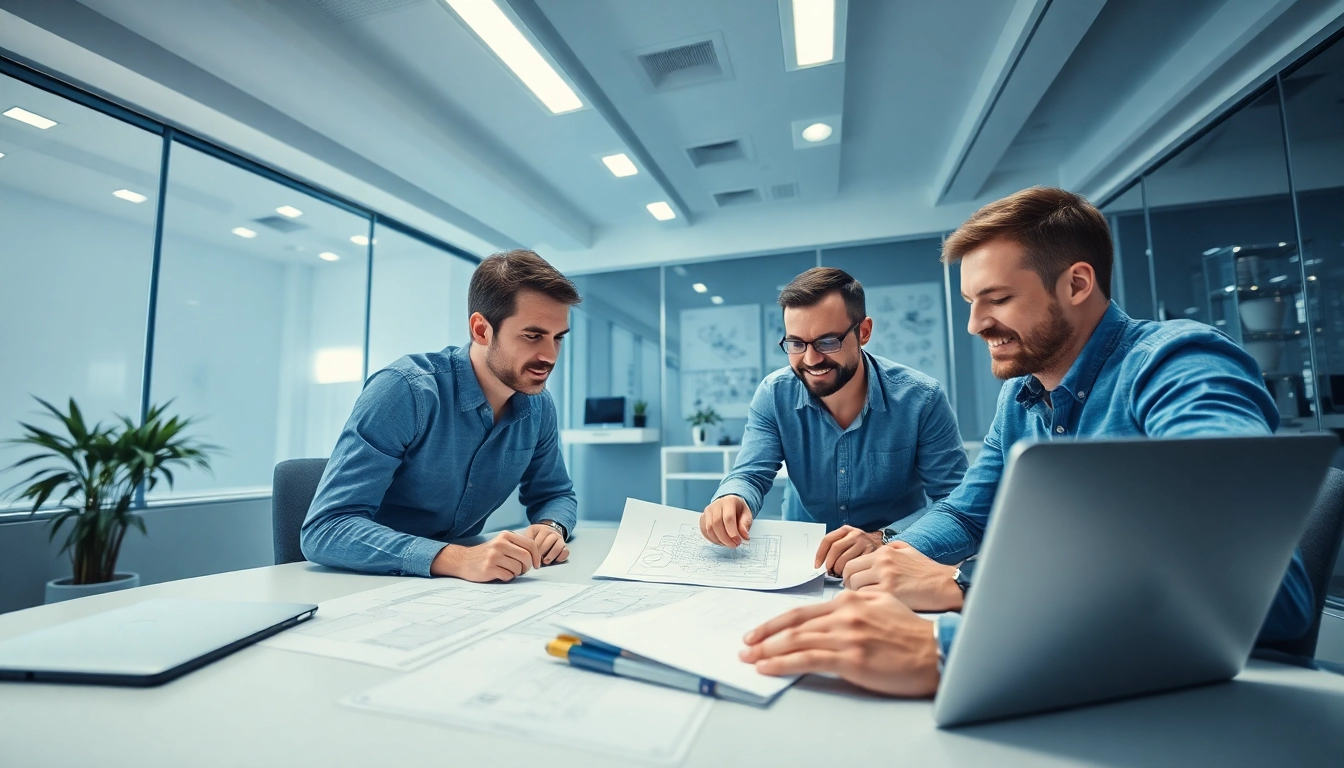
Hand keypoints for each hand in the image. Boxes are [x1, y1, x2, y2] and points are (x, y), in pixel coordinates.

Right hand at [430, 530, 539, 581]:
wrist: (463, 560)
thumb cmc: (487, 554)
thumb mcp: (501, 543)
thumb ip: (517, 546)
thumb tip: (537, 557)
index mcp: (505, 536)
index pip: (530, 545)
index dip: (537, 556)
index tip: (536, 565)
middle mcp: (500, 544)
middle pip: (526, 557)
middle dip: (527, 567)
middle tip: (522, 570)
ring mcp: (494, 556)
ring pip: (518, 568)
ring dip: (516, 573)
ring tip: (508, 571)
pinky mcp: (489, 568)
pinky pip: (508, 576)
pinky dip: (507, 578)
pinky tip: (500, 574)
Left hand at [523, 522, 569, 564]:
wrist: (549, 529)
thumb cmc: (537, 536)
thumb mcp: (529, 534)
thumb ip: (525, 540)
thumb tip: (521, 551)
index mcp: (540, 529)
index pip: (536, 541)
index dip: (532, 552)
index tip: (529, 559)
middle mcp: (551, 532)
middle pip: (546, 544)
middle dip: (540, 554)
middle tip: (536, 563)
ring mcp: (559, 538)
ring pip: (557, 547)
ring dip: (551, 556)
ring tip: (545, 562)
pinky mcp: (565, 545)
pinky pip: (566, 551)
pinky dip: (561, 557)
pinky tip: (555, 560)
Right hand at [699, 495, 752, 547]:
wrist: (729, 504)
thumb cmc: (738, 510)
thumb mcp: (747, 515)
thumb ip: (745, 525)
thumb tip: (744, 536)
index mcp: (729, 502)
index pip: (728, 518)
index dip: (732, 532)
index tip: (737, 541)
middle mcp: (715, 505)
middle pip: (716, 524)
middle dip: (725, 538)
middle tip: (733, 545)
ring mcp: (707, 512)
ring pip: (709, 529)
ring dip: (719, 540)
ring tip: (728, 544)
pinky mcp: (703, 518)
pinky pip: (705, 532)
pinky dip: (712, 540)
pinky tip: (721, 542)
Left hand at [739, 590, 939, 697]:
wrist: (935, 651)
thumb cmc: (911, 632)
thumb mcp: (881, 604)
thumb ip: (854, 604)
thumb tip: (830, 613)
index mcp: (849, 600)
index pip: (801, 611)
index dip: (775, 622)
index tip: (759, 631)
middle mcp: (844, 615)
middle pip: (793, 626)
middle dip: (764, 637)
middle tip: (745, 646)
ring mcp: (847, 636)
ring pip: (796, 642)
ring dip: (767, 651)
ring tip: (750, 659)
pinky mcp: (851, 659)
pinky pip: (807, 660)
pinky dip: (782, 664)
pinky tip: (768, 668)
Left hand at [814, 526, 881, 576]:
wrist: (879, 545)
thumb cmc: (858, 546)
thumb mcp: (847, 541)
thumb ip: (835, 548)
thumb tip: (820, 563)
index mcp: (845, 530)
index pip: (828, 540)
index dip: (820, 554)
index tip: (817, 565)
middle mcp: (855, 534)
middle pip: (836, 548)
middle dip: (830, 562)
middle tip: (829, 570)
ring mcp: (864, 542)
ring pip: (846, 558)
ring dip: (840, 569)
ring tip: (840, 573)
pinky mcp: (872, 552)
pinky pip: (857, 564)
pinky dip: (851, 571)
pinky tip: (850, 574)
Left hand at [842, 541, 962, 611]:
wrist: (947, 585)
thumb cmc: (928, 571)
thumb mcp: (908, 550)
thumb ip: (890, 548)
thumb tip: (875, 551)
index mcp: (884, 552)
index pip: (851, 563)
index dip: (849, 576)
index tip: (852, 584)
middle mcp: (882, 562)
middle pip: (849, 574)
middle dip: (848, 586)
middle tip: (854, 595)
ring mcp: (886, 577)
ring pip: (854, 588)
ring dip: (856, 596)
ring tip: (865, 602)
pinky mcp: (891, 593)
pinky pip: (867, 598)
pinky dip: (866, 604)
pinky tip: (874, 608)